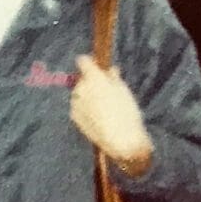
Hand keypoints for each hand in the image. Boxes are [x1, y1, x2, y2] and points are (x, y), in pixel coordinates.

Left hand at [71, 55, 152, 175]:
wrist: (121, 140)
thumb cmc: (126, 112)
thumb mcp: (124, 91)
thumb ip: (113, 78)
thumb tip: (110, 70)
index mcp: (93, 78)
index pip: (83, 61)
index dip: (89, 62)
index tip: (96, 66)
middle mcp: (81, 88)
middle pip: (81, 78)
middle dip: (90, 81)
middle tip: (105, 90)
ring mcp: (76, 103)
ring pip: (79, 93)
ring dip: (87, 95)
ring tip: (103, 107)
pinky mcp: (74, 116)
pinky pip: (78, 106)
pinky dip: (84, 108)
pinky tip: (98, 116)